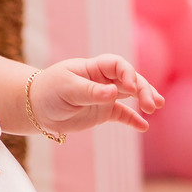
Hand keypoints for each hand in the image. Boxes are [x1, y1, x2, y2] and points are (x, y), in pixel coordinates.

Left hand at [28, 55, 162, 135]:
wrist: (36, 108)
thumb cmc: (49, 92)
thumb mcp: (67, 89)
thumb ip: (91, 92)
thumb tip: (114, 92)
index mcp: (93, 68)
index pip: (117, 64)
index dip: (128, 72)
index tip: (131, 87)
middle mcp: (102, 80)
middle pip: (130, 78)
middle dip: (143, 88)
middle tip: (152, 104)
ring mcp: (104, 96)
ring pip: (130, 94)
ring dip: (144, 98)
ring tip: (154, 107)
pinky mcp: (102, 112)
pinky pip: (123, 114)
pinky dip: (133, 119)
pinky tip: (143, 127)